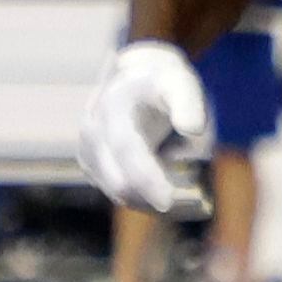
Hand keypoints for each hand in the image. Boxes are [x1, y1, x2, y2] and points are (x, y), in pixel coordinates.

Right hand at [78, 40, 210, 216]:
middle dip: (151, 198)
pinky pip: (118, 191)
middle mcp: (93, 130)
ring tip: (184, 197)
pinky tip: (167, 192)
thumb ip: (189, 102)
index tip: (168, 201)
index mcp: (114, 106)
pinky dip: (142, 198)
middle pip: (118, 180)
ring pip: (118, 192)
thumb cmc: (162, 81)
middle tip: (189, 204)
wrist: (130, 77)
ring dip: (149, 201)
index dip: (145, 178)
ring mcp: (88, 149)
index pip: (127, 149)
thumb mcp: (180, 82)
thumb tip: (193, 129)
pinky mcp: (91, 164)